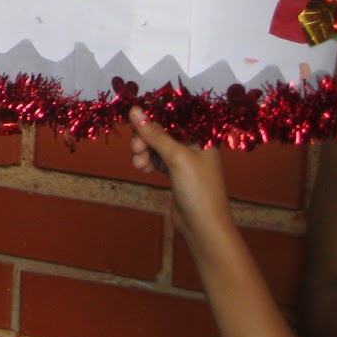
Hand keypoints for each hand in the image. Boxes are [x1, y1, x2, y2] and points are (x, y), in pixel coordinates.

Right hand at [128, 107, 231, 238]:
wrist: (203, 226)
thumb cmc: (198, 189)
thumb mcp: (176, 158)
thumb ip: (155, 133)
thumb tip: (134, 110)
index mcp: (202, 135)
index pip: (173, 115)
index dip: (152, 117)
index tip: (133, 122)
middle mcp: (194, 143)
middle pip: (162, 130)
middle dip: (145, 138)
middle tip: (136, 150)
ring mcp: (184, 159)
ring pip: (156, 145)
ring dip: (144, 151)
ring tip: (139, 165)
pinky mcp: (175, 172)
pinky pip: (156, 159)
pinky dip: (148, 162)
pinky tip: (143, 170)